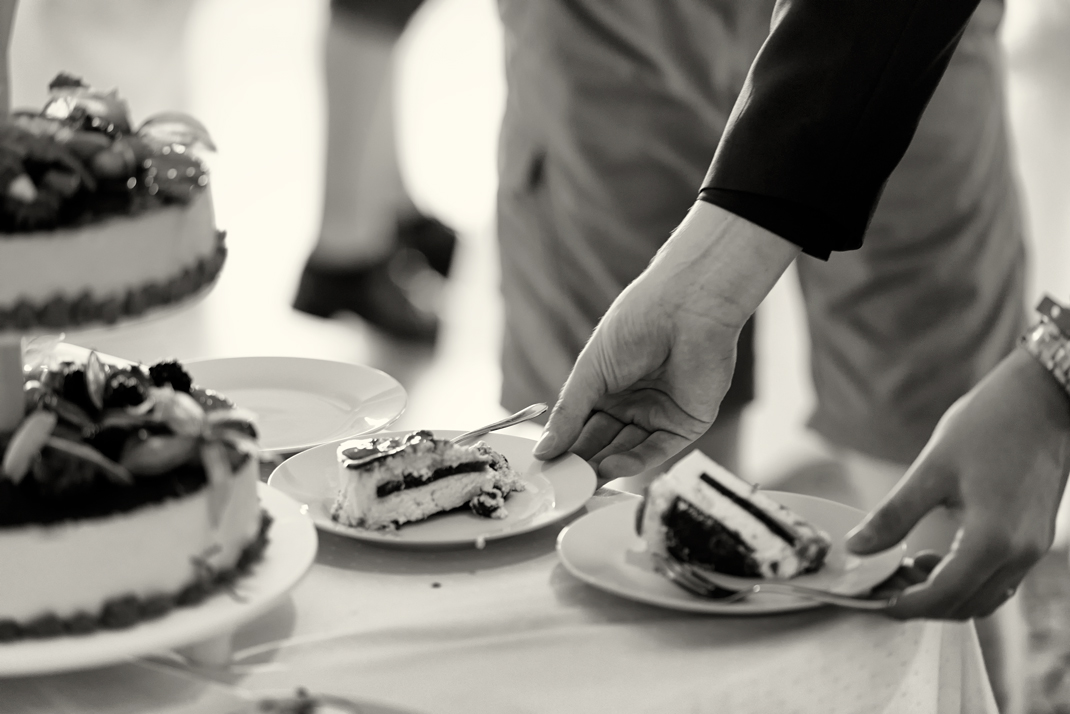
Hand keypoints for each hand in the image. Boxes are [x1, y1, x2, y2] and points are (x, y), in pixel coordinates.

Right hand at [533, 202, 798, 478]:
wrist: (685, 307)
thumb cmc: (635, 324)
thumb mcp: (591, 371)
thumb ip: (568, 415)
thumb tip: (542, 450)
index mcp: (607, 387)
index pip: (581, 426)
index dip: (564, 447)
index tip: (543, 470)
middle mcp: (634, 403)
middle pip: (603, 443)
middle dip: (583, 464)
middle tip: (561, 485)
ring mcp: (660, 415)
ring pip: (628, 452)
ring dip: (605, 468)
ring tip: (581, 482)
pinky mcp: (686, 424)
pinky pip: (656, 450)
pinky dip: (634, 462)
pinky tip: (611, 469)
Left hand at [847, 348, 1069, 618]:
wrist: (1042, 399)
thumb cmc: (987, 425)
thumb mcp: (931, 469)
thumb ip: (894, 515)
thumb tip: (856, 547)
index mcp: (991, 540)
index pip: (944, 595)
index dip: (906, 606)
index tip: (875, 602)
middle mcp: (1019, 554)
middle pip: (967, 606)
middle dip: (923, 604)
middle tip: (884, 583)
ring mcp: (1032, 549)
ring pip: (986, 597)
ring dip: (946, 595)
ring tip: (905, 568)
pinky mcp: (1035, 538)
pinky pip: (1000, 579)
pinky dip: (967, 581)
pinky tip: (936, 556)